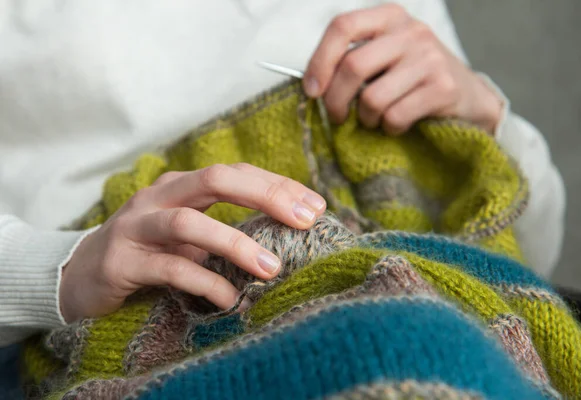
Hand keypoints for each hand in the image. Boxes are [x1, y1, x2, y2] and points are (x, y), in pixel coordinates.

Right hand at [59, 163, 325, 322]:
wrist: (80, 275)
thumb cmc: (147, 252)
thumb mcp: (188, 234)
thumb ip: (223, 229)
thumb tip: (282, 236)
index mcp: (180, 186)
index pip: (235, 173)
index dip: (277, 185)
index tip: (315, 206)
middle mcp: (158, 197)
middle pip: (216, 180)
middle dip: (266, 195)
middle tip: (305, 220)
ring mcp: (137, 227)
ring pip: (190, 223)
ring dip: (235, 243)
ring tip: (271, 268)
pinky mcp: (122, 262)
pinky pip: (170, 269)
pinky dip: (205, 282)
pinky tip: (230, 298)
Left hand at [303, 3, 502, 133]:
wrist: (469, 97)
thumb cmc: (414, 79)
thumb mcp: (386, 56)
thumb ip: (353, 60)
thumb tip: (311, 86)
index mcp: (390, 17)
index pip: (342, 26)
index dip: (319, 60)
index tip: (311, 90)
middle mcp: (411, 32)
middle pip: (353, 66)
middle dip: (335, 101)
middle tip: (336, 117)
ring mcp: (430, 58)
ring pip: (372, 98)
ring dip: (365, 119)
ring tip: (374, 120)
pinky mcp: (443, 88)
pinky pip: (395, 116)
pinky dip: (388, 128)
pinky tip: (396, 124)